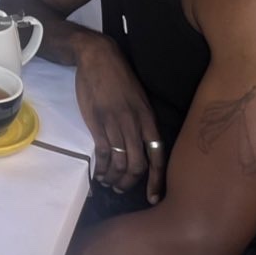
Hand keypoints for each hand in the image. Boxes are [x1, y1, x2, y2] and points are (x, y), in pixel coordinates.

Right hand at [75, 36, 164, 203]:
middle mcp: (134, 123)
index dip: (157, 179)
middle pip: (138, 164)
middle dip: (130, 182)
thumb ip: (143, 123)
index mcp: (148, 118)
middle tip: (122, 188)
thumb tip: (146, 148)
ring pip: (120, 162)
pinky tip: (99, 173)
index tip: (154, 197)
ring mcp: (115, 124)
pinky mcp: (96, 122)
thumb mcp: (140, 99)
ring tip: (109, 182)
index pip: (158, 155)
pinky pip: (103, 153)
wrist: (98, 57)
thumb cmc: (120, 79)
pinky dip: (101, 168)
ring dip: (114, 178)